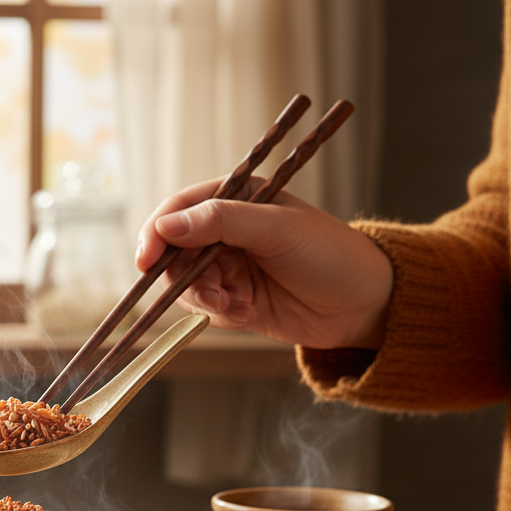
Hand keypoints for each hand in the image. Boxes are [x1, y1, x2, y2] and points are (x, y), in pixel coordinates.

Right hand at [135, 177, 393, 349]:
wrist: (363, 305)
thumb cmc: (330, 254)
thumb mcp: (277, 229)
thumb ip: (220, 222)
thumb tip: (166, 225)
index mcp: (236, 197)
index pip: (179, 209)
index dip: (157, 232)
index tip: (147, 258)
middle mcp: (225, 230)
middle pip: (173, 250)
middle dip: (184, 275)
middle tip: (210, 292)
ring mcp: (226, 265)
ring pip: (183, 284)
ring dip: (204, 297)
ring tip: (236, 303)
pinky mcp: (231, 298)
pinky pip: (202, 308)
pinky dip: (218, 313)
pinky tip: (246, 312)